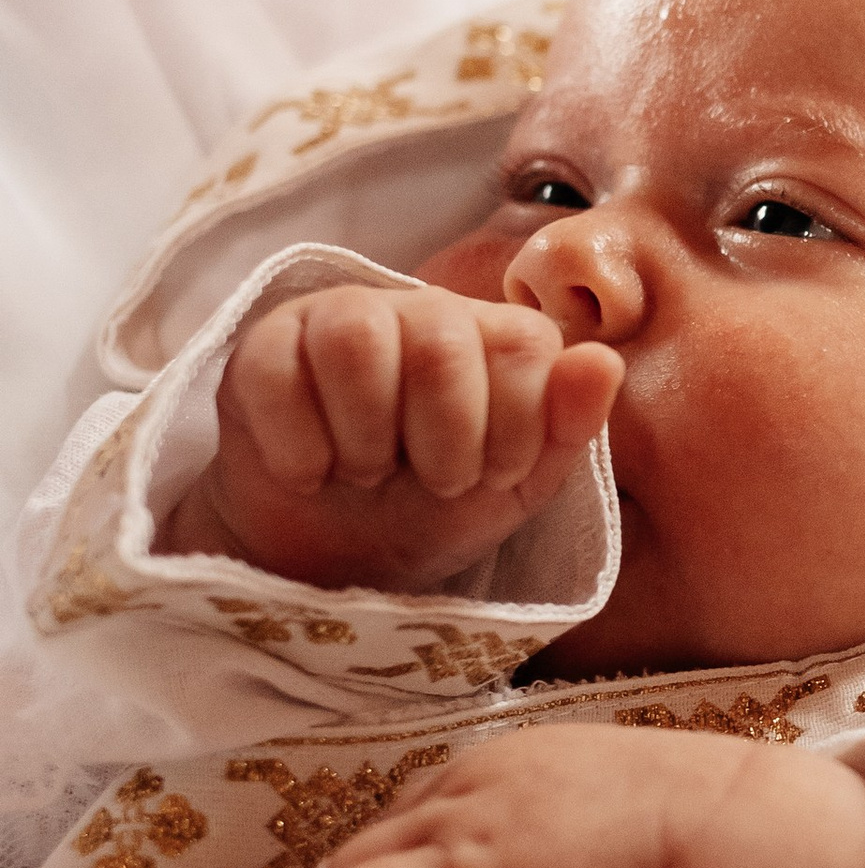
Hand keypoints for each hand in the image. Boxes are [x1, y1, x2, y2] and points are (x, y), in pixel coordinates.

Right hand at [160, 282, 618, 593]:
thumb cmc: (436, 508)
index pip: (523, 346)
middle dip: (441, 441)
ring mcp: (334, 318)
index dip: (511, 429)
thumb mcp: (518, 486)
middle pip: (441, 342)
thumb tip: (602, 362)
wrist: (336, 557)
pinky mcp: (260, 347)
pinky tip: (309, 473)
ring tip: (365, 473)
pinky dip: (299, 447)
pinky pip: (274, 372)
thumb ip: (567, 425)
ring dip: (366, 438)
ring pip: (356, 338)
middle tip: (426, 480)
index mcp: (492, 333)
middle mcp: (417, 309)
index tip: (488, 475)